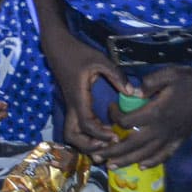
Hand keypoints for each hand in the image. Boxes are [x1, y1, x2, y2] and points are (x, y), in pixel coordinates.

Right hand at [42, 26, 130, 153]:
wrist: (57, 46)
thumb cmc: (78, 53)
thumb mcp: (99, 60)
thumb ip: (117, 75)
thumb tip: (134, 93)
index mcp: (78, 97)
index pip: (86, 124)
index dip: (100, 134)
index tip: (115, 136)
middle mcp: (72, 105)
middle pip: (72, 136)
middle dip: (88, 145)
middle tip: (106, 145)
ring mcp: (70, 105)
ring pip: (70, 133)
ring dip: (85, 142)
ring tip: (104, 142)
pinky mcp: (72, 104)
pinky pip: (75, 126)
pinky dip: (85, 135)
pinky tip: (101, 133)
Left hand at [102, 64, 191, 167]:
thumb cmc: (188, 79)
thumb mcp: (167, 74)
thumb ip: (148, 83)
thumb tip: (133, 93)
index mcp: (156, 112)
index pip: (127, 121)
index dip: (115, 116)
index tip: (110, 107)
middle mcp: (162, 129)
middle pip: (132, 144)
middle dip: (112, 151)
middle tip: (95, 157)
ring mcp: (172, 137)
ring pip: (146, 154)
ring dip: (127, 161)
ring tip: (111, 166)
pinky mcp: (180, 140)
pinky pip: (164, 155)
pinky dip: (152, 162)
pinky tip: (142, 167)